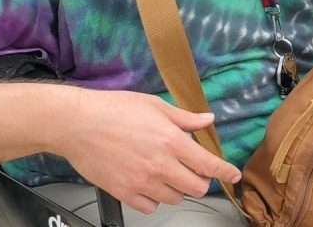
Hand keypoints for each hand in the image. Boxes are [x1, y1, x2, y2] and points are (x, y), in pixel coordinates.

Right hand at [52, 88, 240, 213]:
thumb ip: (185, 118)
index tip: (233, 175)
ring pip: (174, 198)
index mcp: (171, 141)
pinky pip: (150, 207)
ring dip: (177, 187)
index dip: (225, 171)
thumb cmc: (115, 109)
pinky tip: (149, 182)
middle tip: (195, 170)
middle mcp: (159, 165)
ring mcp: (141, 182)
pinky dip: (154, 198)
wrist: (79, 124)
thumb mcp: (156, 105)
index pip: (208, 164)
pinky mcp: (124, 193)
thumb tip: (207, 119)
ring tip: (167, 171)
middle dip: (201, 180)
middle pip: (195, 187)